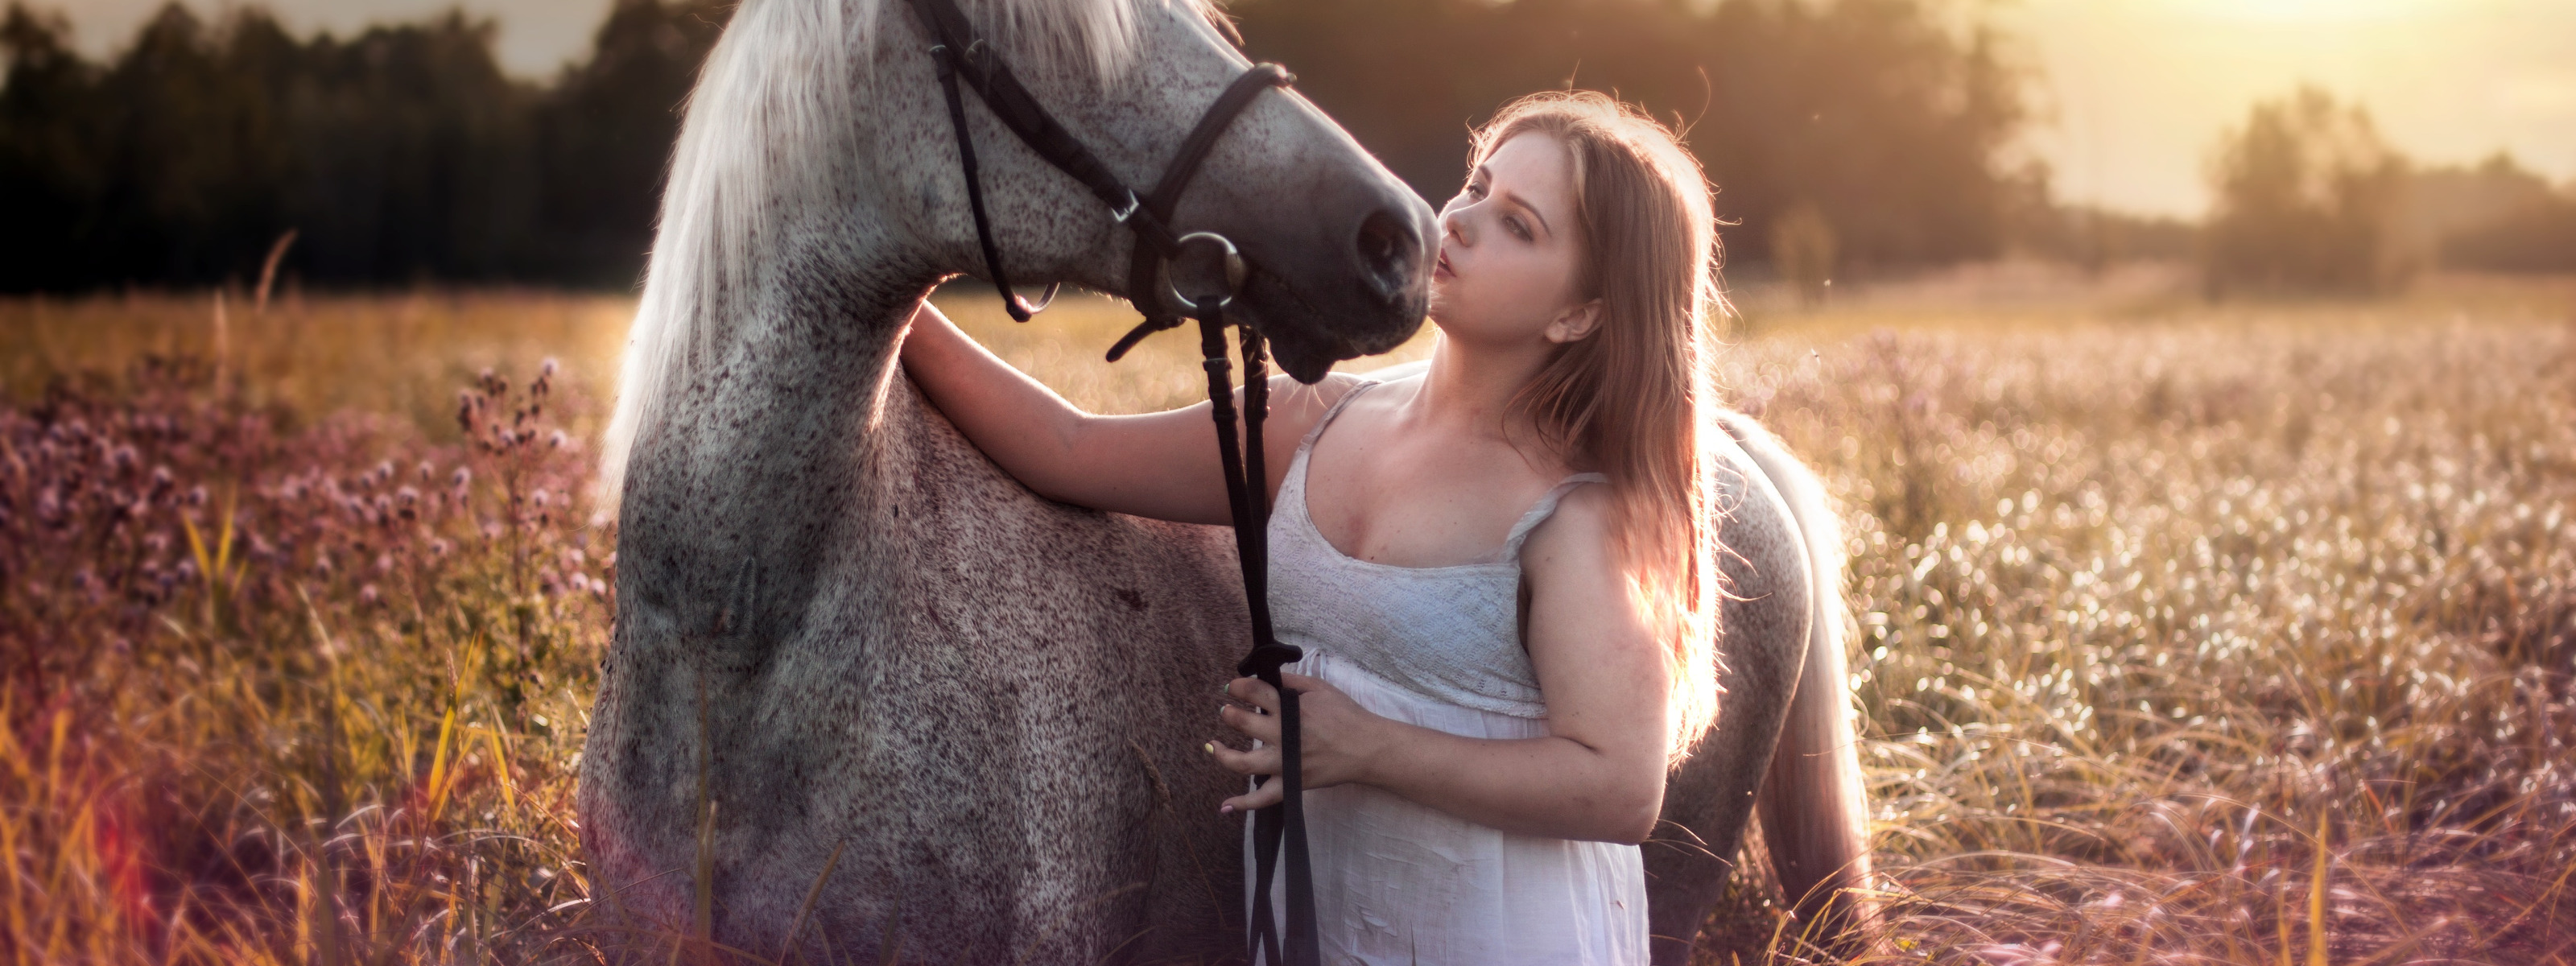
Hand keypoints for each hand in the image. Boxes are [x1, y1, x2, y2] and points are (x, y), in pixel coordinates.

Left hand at [1206, 672, 1383, 813]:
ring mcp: (1285, 763)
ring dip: (1222, 753)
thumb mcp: (1321, 688)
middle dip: (1229, 714)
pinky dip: (1242, 804)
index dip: (1238, 687)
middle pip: (1243, 724)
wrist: (1367, 748)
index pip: (1254, 692)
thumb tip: (1268, 677)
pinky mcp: (1291, 785)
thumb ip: (1292, 682)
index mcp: (1291, 709)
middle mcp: (1284, 736)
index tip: (1233, 688)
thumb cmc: (1346, 716)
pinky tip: (1225, 805)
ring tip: (1213, 745)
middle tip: (1226, 711)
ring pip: (1242, 763)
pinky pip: (1262, 799)